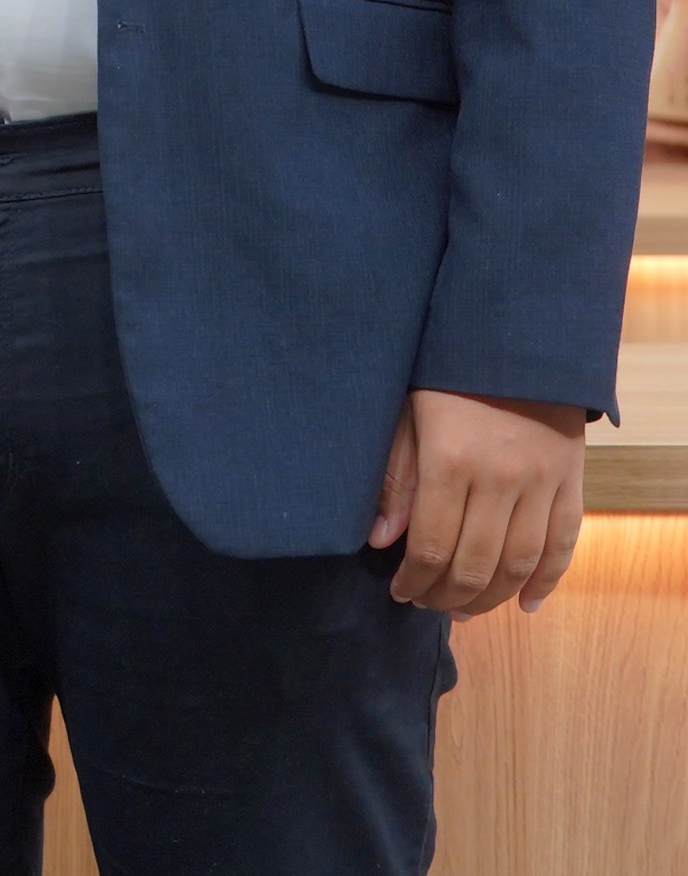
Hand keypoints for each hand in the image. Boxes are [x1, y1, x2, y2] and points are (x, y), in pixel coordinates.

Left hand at [371, 388, 588, 614]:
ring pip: (522, 562)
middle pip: (477, 563)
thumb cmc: (445, 376)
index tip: (400, 592)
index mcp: (450, 461)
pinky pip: (564, 543)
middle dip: (448, 595)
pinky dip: (548, 579)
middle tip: (428, 605)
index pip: (432, 545)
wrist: (515, 342)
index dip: (415, 579)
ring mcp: (543, 482)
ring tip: (465, 609)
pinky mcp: (572, 481)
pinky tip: (526, 603)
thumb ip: (395, 478)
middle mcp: (501, 478)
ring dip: (493, 597)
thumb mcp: (405, 415)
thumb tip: (380, 539)